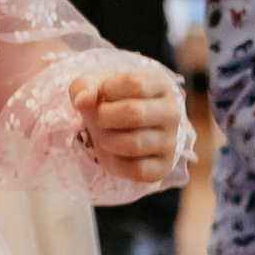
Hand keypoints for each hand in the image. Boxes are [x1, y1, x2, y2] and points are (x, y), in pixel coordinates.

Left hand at [71, 66, 184, 183]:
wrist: (121, 127)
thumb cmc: (110, 100)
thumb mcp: (95, 85)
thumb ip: (84, 86)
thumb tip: (82, 101)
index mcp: (160, 84)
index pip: (135, 83)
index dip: (108, 90)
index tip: (103, 95)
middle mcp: (172, 112)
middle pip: (135, 114)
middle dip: (104, 117)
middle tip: (98, 118)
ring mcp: (171, 141)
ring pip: (133, 144)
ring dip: (107, 140)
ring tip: (104, 134)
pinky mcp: (164, 167)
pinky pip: (136, 170)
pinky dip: (115, 164)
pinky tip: (112, 153)